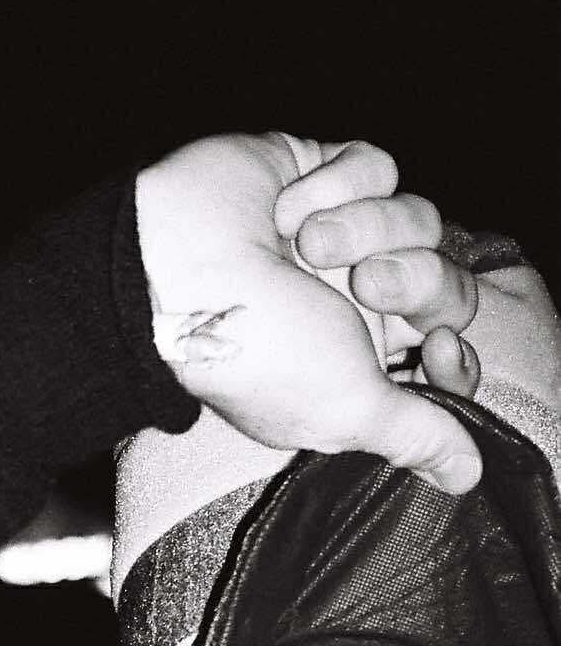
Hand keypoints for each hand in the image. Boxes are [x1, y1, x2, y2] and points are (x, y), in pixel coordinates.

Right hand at [136, 133, 481, 492]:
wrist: (177, 265)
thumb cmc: (257, 351)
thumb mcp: (345, 410)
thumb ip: (416, 436)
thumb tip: (467, 478)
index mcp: (357, 366)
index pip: (446, 355)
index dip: (457, 353)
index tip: (438, 347)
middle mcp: (352, 304)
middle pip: (446, 282)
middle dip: (416, 279)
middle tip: (362, 283)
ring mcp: (338, 237)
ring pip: (419, 218)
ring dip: (367, 227)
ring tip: (310, 242)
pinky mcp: (319, 174)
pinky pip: (376, 166)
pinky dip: (336, 186)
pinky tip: (288, 208)